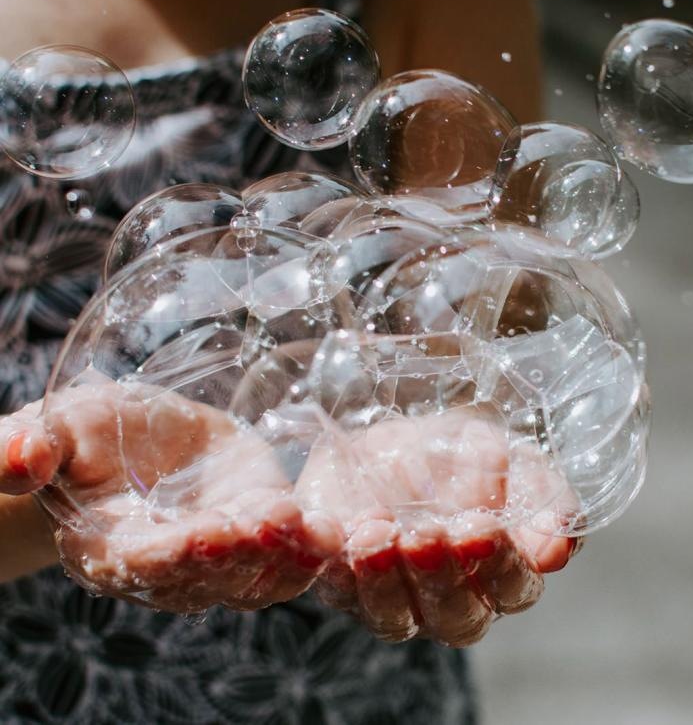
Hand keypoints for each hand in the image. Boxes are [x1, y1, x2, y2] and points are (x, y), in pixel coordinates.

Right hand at [0, 382, 341, 612]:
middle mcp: (169, 567)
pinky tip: (344, 528)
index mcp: (113, 548)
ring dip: (290, 558)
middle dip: (243, 555)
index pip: (144, 562)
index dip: (175, 553)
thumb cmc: (87, 436)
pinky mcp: (259, 530)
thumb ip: (32, 447)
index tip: (206, 531)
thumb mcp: (59, 428)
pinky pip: (290, 554)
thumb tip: (11, 458)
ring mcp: (220, 555)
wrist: (130, 441)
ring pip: (258, 577)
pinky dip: (317, 547)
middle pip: (210, 578)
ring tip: (319, 530)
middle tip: (273, 523)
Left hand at [298, 405, 579, 646]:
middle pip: (455, 616)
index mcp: (501, 572)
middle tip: (427, 535)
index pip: (513, 588)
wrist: (393, 431)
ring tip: (376, 533)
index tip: (483, 526)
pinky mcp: (337, 578)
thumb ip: (542, 498)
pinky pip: (328, 584)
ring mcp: (390, 596)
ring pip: (391, 615)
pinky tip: (326, 527)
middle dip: (441, 576)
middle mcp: (449, 598)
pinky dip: (325, 557)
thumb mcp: (510, 458)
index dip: (502, 565)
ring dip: (383, 577)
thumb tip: (558, 548)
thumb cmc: (463, 453)